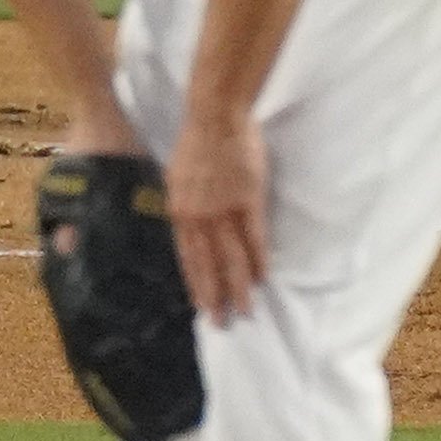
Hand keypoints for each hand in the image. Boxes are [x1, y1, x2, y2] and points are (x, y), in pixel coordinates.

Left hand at [163, 107, 271, 325]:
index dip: (195, 282)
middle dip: (214, 296)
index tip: (200, 304)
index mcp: (179, 211)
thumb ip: (184, 203)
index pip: (186, 257)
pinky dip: (258, 259)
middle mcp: (198, 217)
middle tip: (220, 323)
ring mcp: (223, 211)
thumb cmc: (196, 142)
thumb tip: (187, 222)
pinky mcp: (248, 202)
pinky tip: (262, 277)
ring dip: (238, 287)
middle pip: (207, 265)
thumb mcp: (178, 177)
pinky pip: (254, 238)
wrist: (214, 117)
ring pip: (231, 258)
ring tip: (245, 309)